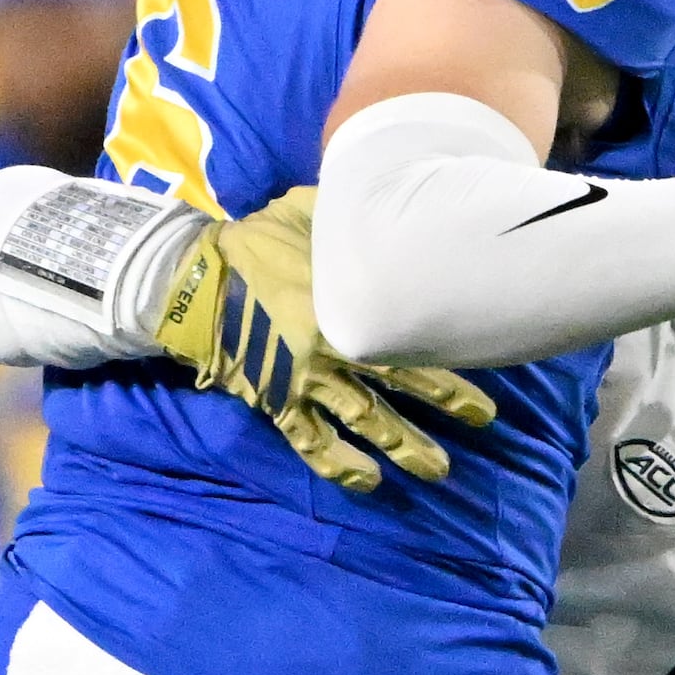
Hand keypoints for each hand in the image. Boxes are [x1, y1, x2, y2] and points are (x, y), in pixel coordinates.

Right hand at [150, 189, 495, 493]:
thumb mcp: (305, 210)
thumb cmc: (252, 242)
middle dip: (448, 400)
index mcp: (347, 304)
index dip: (450, 343)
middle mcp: (335, 349)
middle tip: (484, 419)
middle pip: (404, 379)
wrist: (189, 278)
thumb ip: (348, 211)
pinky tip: (367, 483)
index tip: (485, 346)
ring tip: (438, 470)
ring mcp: (306, 381)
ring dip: (405, 447)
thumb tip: (385, 191)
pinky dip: (338, 467)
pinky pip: (310, 442)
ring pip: (366, 421)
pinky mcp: (276, 402)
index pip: (413, 330)